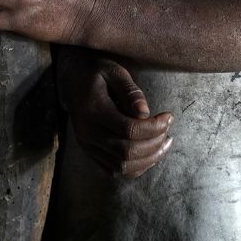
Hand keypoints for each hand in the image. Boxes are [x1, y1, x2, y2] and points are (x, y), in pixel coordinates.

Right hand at [58, 51, 173, 177]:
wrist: (72, 81)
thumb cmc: (97, 72)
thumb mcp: (115, 71)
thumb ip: (130, 91)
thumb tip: (145, 113)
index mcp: (94, 110)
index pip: (128, 130)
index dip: (153, 127)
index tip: (169, 116)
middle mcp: (88, 133)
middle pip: (126, 152)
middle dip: (153, 144)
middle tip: (168, 130)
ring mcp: (87, 145)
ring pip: (121, 166)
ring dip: (148, 159)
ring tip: (164, 143)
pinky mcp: (90, 152)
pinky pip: (114, 170)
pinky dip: (135, 167)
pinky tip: (150, 154)